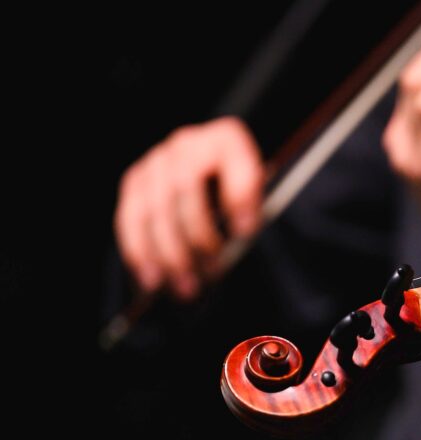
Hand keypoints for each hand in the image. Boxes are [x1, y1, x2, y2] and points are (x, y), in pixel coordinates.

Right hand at [113, 116, 262, 299]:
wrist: (213, 169)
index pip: (234, 162)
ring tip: (185, 287)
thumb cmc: (240, 188)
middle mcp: (187, 143)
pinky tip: (152, 280)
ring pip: (154, 208)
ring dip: (168, 253)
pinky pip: (130, 219)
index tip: (247, 231)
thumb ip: (251, 205)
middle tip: (213, 273)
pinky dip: (141, 252)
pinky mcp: (134, 183)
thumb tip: (240, 232)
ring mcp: (156, 162)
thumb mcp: (259, 191)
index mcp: (227, 139)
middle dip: (198, 236)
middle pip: (185, 188)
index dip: (239, 197)